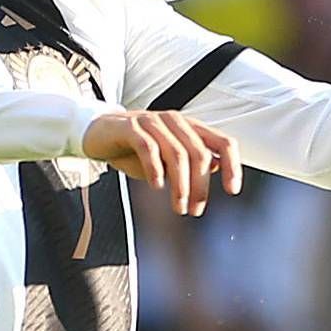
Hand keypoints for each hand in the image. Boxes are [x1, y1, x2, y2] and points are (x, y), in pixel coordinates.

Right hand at [82, 109, 241, 215]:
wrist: (98, 132)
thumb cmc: (135, 147)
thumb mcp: (167, 156)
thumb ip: (191, 160)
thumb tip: (215, 168)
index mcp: (190, 127)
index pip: (223, 142)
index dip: (232, 166)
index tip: (232, 191)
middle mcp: (174, 121)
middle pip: (199, 154)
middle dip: (200, 186)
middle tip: (194, 209)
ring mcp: (152, 122)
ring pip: (176, 153)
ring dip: (180, 185)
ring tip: (178, 206)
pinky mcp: (130, 127)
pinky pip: (148, 148)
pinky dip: (155, 169)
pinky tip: (156, 186)